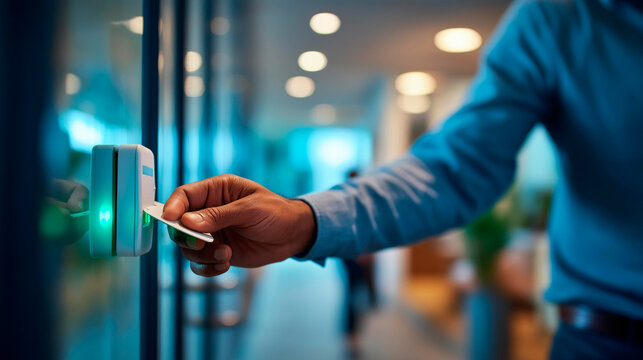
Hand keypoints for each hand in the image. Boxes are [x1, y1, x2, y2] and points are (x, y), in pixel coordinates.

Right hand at [162, 175, 316, 276]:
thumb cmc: (276, 213)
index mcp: (216, 190)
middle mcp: (209, 211)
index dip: (173, 207)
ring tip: (224, 255)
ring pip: (188, 248)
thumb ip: (219, 216)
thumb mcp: (250, 210)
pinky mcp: (218, 252)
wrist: (293, 236)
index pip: (184, 196)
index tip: (170, 219)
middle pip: (179, 225)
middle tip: (202, 244)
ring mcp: (212, 233)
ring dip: (202, 256)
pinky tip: (225, 264)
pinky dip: (208, 268)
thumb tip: (188, 222)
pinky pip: (200, 264)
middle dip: (187, 238)